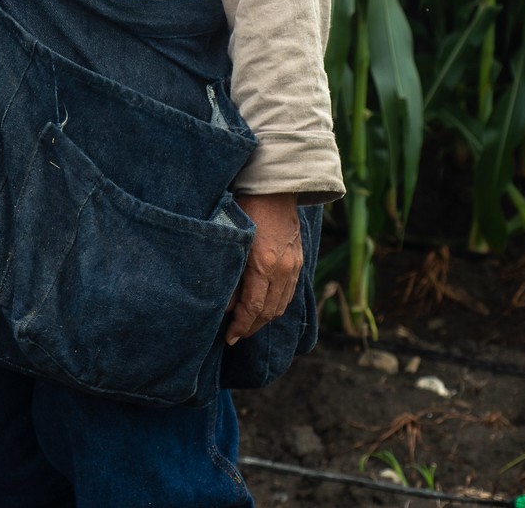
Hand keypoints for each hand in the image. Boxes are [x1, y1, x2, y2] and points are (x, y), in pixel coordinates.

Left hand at [224, 192, 300, 345]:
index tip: (229, 337)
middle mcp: (283, 269)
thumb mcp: (232, 240)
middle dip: (251, 328)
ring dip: (264, 320)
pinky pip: (289, 293)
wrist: (275, 188)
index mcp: (263, 264)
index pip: (253, 308)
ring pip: (281, 305)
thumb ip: (231, 273)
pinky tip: (263, 307)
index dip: (241, 326)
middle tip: (235, 336)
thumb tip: (226, 304)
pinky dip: (276, 305)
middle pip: (268, 312)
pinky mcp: (298, 261)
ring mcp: (293, 266)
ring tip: (247, 325)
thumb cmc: (246, 208)